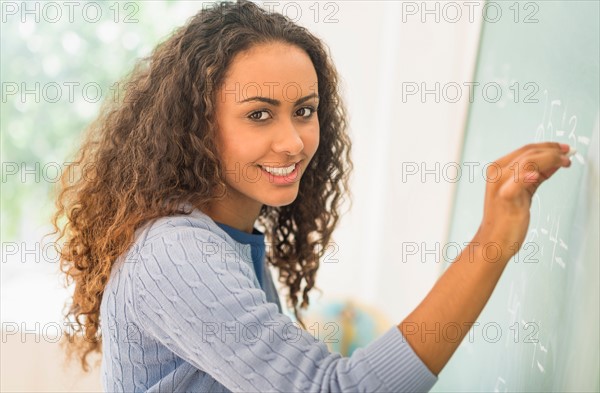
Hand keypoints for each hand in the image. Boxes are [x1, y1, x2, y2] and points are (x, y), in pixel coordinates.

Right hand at [476, 142, 571, 260]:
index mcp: (498, 169)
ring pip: (528, 162)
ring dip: (550, 159)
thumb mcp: (523, 192)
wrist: (494, 241)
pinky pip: (518, 181)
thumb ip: (537, 176)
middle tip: (568, 155)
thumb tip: (555, 163)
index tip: (563, 149)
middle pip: (528, 153)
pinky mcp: (506, 197)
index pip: (525, 150)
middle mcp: (497, 174)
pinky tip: (537, 175)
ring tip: (564, 162)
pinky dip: (528, 176)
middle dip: (552, 151)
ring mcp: (500, 184)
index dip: (547, 146)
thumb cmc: (506, 219)